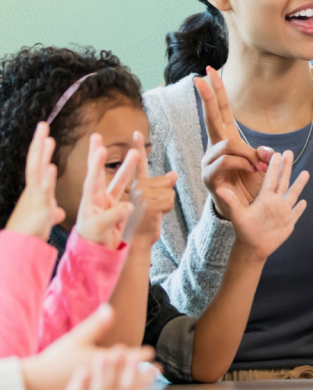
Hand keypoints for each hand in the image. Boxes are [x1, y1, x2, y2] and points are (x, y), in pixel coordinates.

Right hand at [6, 122, 64, 239]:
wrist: (22, 248)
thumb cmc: (32, 233)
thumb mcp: (46, 219)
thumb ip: (53, 212)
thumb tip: (59, 211)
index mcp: (36, 191)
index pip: (38, 165)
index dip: (41, 151)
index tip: (45, 136)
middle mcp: (34, 190)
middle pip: (35, 162)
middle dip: (39, 143)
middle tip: (43, 125)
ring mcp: (35, 197)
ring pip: (37, 171)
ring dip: (42, 155)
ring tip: (47, 138)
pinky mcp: (40, 208)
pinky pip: (44, 191)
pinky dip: (47, 179)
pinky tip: (52, 167)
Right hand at [21, 304, 155, 389]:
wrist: (36, 382)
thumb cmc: (56, 359)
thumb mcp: (77, 338)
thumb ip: (96, 325)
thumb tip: (110, 308)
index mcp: (101, 362)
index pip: (128, 358)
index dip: (142, 354)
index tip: (153, 352)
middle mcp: (102, 378)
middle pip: (130, 375)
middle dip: (145, 372)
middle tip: (159, 369)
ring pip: (124, 389)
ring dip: (138, 385)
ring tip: (150, 382)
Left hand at [75, 135, 136, 249]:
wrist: (97, 253)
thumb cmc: (93, 240)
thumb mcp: (100, 228)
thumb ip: (114, 215)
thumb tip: (130, 204)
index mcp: (90, 199)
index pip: (93, 177)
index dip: (96, 163)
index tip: (99, 148)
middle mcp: (99, 197)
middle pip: (101, 171)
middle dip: (100, 154)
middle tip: (98, 136)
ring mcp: (109, 201)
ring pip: (120, 179)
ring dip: (127, 166)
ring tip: (135, 152)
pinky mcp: (119, 208)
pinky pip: (129, 192)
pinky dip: (138, 184)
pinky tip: (146, 178)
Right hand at [124, 131, 177, 246]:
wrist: (136, 242)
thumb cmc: (144, 223)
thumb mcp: (154, 202)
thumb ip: (161, 186)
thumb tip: (174, 173)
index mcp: (136, 184)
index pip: (139, 163)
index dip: (138, 147)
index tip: (136, 132)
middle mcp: (136, 186)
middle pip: (166, 182)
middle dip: (166, 197)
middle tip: (152, 210)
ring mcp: (141, 194)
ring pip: (170, 191)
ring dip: (167, 205)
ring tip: (153, 214)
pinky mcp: (148, 203)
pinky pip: (170, 200)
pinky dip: (167, 210)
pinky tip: (155, 217)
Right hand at [196, 67, 272, 216]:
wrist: (247, 212)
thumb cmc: (253, 186)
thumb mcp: (264, 167)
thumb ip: (264, 155)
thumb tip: (266, 151)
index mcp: (227, 140)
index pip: (221, 111)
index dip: (217, 93)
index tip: (208, 72)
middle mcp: (215, 148)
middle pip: (211, 117)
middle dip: (208, 97)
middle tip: (200, 77)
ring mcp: (210, 161)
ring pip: (228, 145)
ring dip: (248, 155)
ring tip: (258, 167)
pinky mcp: (209, 176)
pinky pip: (226, 162)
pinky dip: (243, 165)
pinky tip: (251, 171)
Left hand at [216, 150, 308, 259]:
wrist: (252, 247)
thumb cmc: (244, 231)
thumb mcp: (238, 214)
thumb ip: (231, 201)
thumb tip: (219, 189)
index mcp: (265, 197)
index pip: (270, 178)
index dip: (273, 166)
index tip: (276, 153)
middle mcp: (275, 201)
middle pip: (283, 181)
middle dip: (286, 167)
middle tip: (289, 152)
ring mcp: (283, 211)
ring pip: (293, 194)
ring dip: (299, 184)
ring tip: (305, 172)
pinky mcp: (288, 222)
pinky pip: (296, 212)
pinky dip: (300, 208)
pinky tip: (305, 201)